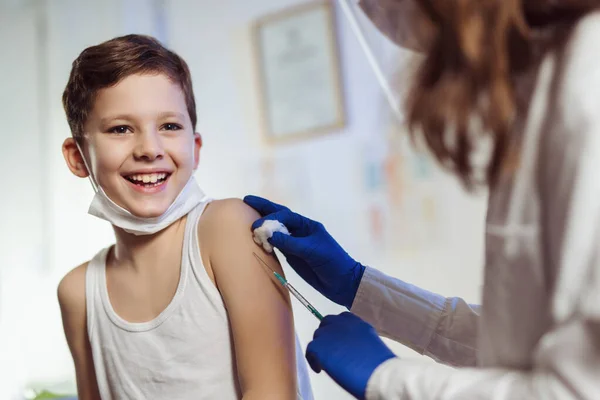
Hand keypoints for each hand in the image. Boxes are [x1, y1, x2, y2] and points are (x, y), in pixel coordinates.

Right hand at [244, 195, 364, 308]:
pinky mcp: (293, 255)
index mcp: (307, 225)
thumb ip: (291, 243)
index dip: (270, 217)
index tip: (258, 226)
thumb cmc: (332, 263)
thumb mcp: (312, 251)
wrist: (343, 283)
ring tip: (246, 217)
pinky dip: (266, 240)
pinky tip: (256, 238)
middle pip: (279, 216)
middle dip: (263, 208)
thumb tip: (269, 234)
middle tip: (246, 200)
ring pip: (275, 230)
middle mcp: (300, 231)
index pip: (285, 215)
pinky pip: (276, 244)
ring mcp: (295, 243)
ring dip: (262, 224)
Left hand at [306, 312, 396, 399]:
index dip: (338, 330)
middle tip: (330, 350)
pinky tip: (319, 369)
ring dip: (321, 347)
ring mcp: (329, 333)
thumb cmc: (379, 363)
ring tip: (327, 361)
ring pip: (318, 336)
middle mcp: (341, 323)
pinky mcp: (320, 346)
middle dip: (327, 335)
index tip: (339, 340)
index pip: (342, 319)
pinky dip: (313, 360)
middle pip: (327, 323)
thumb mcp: (370, 343)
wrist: (377, 371)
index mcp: (356, 322)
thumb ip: (358, 340)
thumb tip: (350, 347)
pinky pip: (310, 351)